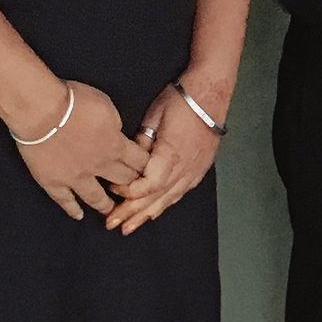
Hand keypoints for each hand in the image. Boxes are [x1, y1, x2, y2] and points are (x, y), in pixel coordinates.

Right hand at [11, 80, 148, 220]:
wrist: (40, 109)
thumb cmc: (74, 101)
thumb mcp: (107, 106)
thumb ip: (115, 125)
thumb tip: (117, 134)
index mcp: (117, 146)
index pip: (141, 164)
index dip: (146, 168)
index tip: (148, 172)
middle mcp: (100, 166)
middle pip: (124, 183)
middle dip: (132, 188)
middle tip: (134, 192)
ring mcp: (76, 177)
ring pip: (97, 198)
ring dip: (106, 206)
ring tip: (112, 212)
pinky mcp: (53, 182)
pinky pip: (65, 201)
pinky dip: (72, 210)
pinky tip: (78, 215)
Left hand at [105, 74, 229, 234]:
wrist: (210, 93)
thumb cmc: (180, 101)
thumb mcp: (153, 117)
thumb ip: (141, 142)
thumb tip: (129, 160)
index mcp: (171, 156)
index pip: (147, 185)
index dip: (128, 192)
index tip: (112, 191)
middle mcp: (184, 169)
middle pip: (155, 198)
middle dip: (132, 212)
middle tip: (112, 224)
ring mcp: (194, 171)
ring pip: (168, 199)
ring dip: (147, 214)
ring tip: (129, 227)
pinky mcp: (199, 170)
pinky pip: (179, 193)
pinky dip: (164, 205)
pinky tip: (153, 213)